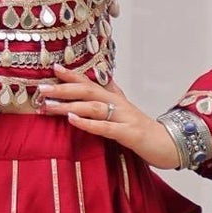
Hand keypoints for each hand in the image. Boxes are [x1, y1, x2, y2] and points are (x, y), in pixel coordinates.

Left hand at [39, 66, 182, 168]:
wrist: (169, 144)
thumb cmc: (144, 129)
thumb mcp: (126, 109)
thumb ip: (113, 94)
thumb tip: (103, 79)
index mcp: (115, 98)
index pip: (90, 82)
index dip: (72, 75)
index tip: (53, 68)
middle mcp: (118, 104)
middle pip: (88, 91)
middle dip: (63, 89)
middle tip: (41, 89)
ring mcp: (123, 117)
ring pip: (93, 107)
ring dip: (69, 105)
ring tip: (49, 105)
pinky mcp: (128, 133)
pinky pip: (105, 127)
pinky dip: (87, 123)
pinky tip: (73, 119)